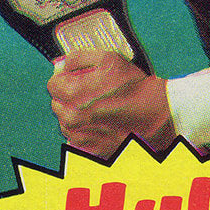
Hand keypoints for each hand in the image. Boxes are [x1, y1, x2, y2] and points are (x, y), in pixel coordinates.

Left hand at [47, 50, 174, 158]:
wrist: (156, 116)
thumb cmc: (134, 88)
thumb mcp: (109, 59)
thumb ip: (78, 58)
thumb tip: (61, 65)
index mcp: (73, 93)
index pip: (52, 84)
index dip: (66, 78)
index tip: (78, 78)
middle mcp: (71, 118)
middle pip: (57, 103)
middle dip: (70, 97)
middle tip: (93, 93)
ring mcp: (79, 137)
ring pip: (66, 122)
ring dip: (77, 114)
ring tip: (101, 109)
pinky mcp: (88, 151)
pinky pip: (76, 139)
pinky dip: (85, 133)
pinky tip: (102, 125)